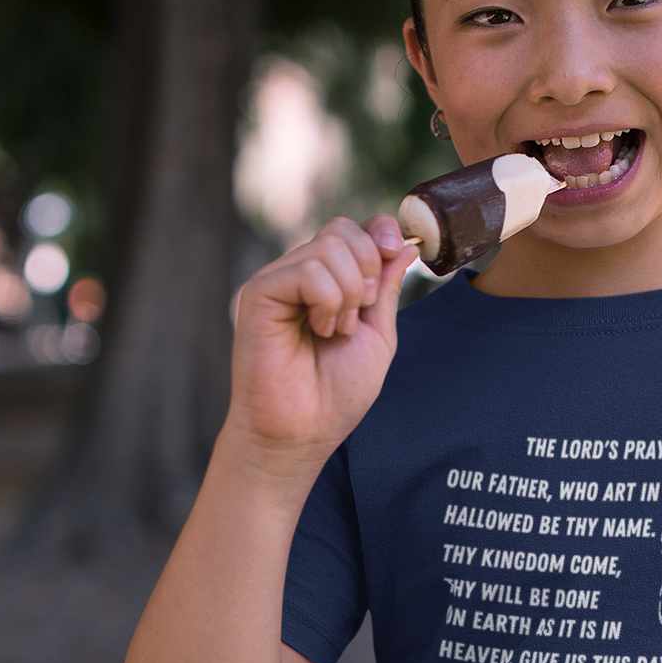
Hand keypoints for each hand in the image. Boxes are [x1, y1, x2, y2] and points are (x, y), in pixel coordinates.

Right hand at [227, 215, 417, 473]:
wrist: (301, 433)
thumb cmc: (335, 396)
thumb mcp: (378, 336)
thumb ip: (386, 288)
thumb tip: (403, 244)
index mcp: (325, 282)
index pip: (352, 230)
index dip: (379, 233)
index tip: (397, 252)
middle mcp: (297, 276)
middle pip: (342, 230)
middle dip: (369, 270)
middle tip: (356, 318)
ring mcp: (276, 282)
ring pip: (329, 247)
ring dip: (349, 294)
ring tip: (334, 332)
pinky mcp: (259, 293)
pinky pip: (308, 270)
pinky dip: (327, 300)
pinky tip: (318, 329)